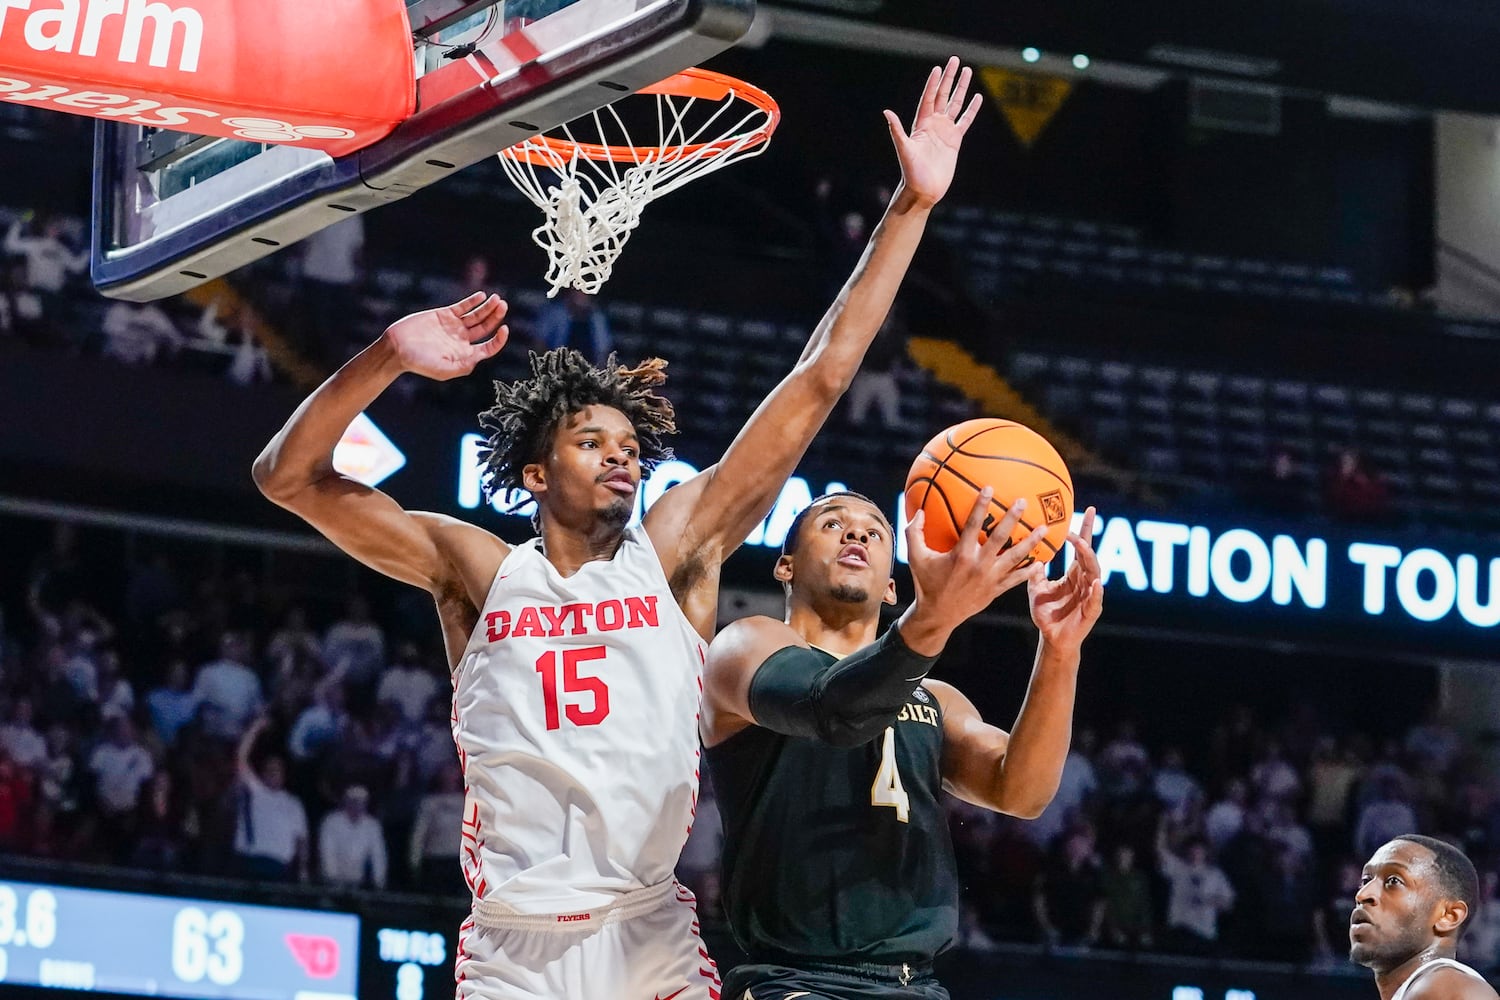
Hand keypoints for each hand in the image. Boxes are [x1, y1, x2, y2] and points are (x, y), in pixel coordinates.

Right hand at [382, 292, 507, 381]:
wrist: (397, 347)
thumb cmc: (419, 362)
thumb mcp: (443, 369)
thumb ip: (463, 365)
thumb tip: (479, 358)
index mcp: (465, 354)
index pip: (488, 347)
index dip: (499, 339)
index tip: (505, 329)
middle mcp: (462, 340)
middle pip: (485, 327)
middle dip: (496, 317)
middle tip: (504, 306)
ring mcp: (454, 327)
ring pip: (476, 315)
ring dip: (488, 307)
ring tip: (498, 299)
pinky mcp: (444, 315)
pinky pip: (462, 307)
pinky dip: (473, 301)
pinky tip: (482, 296)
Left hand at [884, 57, 982, 208]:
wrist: (923, 190)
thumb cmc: (911, 172)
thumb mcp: (903, 149)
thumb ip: (897, 130)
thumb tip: (887, 112)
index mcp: (920, 124)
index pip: (928, 98)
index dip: (933, 83)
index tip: (938, 68)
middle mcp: (932, 124)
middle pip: (942, 95)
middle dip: (948, 78)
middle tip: (955, 60)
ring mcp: (944, 131)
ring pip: (955, 104)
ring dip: (961, 88)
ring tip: (968, 71)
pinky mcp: (955, 140)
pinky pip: (965, 121)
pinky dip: (971, 109)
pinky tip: (977, 98)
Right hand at [901, 488, 1045, 651]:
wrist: (938, 616)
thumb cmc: (926, 584)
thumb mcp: (916, 558)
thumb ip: (914, 533)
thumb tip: (918, 511)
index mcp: (961, 555)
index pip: (973, 525)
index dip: (981, 505)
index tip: (989, 488)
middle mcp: (978, 565)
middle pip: (1000, 538)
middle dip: (1012, 518)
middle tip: (1023, 502)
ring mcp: (990, 579)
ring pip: (1015, 558)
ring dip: (1031, 543)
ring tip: (1044, 529)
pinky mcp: (996, 590)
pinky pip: (1016, 579)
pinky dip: (1029, 571)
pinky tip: (1041, 562)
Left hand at [1027, 506, 1103, 651]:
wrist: (1052, 639)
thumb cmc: (1047, 614)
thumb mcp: (1036, 589)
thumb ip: (1035, 571)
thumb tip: (1027, 550)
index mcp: (1074, 574)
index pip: (1081, 548)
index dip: (1085, 530)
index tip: (1088, 510)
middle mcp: (1085, 581)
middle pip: (1090, 555)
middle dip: (1087, 539)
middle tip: (1084, 521)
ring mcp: (1090, 596)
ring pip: (1094, 573)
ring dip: (1089, 558)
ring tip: (1082, 545)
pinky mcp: (1091, 612)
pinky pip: (1096, 600)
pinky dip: (1097, 591)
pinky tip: (1095, 583)